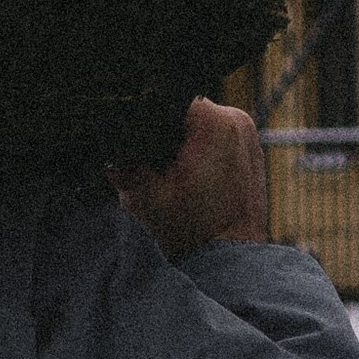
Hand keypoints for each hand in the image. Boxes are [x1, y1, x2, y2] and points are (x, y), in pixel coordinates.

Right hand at [111, 98, 266, 260]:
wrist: (231, 260)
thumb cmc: (194, 233)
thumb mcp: (144, 199)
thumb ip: (122, 167)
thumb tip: (109, 149)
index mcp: (215, 123)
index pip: (165, 99)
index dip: (143, 120)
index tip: (137, 149)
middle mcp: (237, 120)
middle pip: (180, 111)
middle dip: (161, 137)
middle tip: (155, 171)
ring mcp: (247, 135)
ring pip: (195, 125)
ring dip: (178, 147)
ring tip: (174, 179)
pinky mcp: (248, 150)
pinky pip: (212, 138)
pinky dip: (196, 155)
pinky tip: (190, 182)